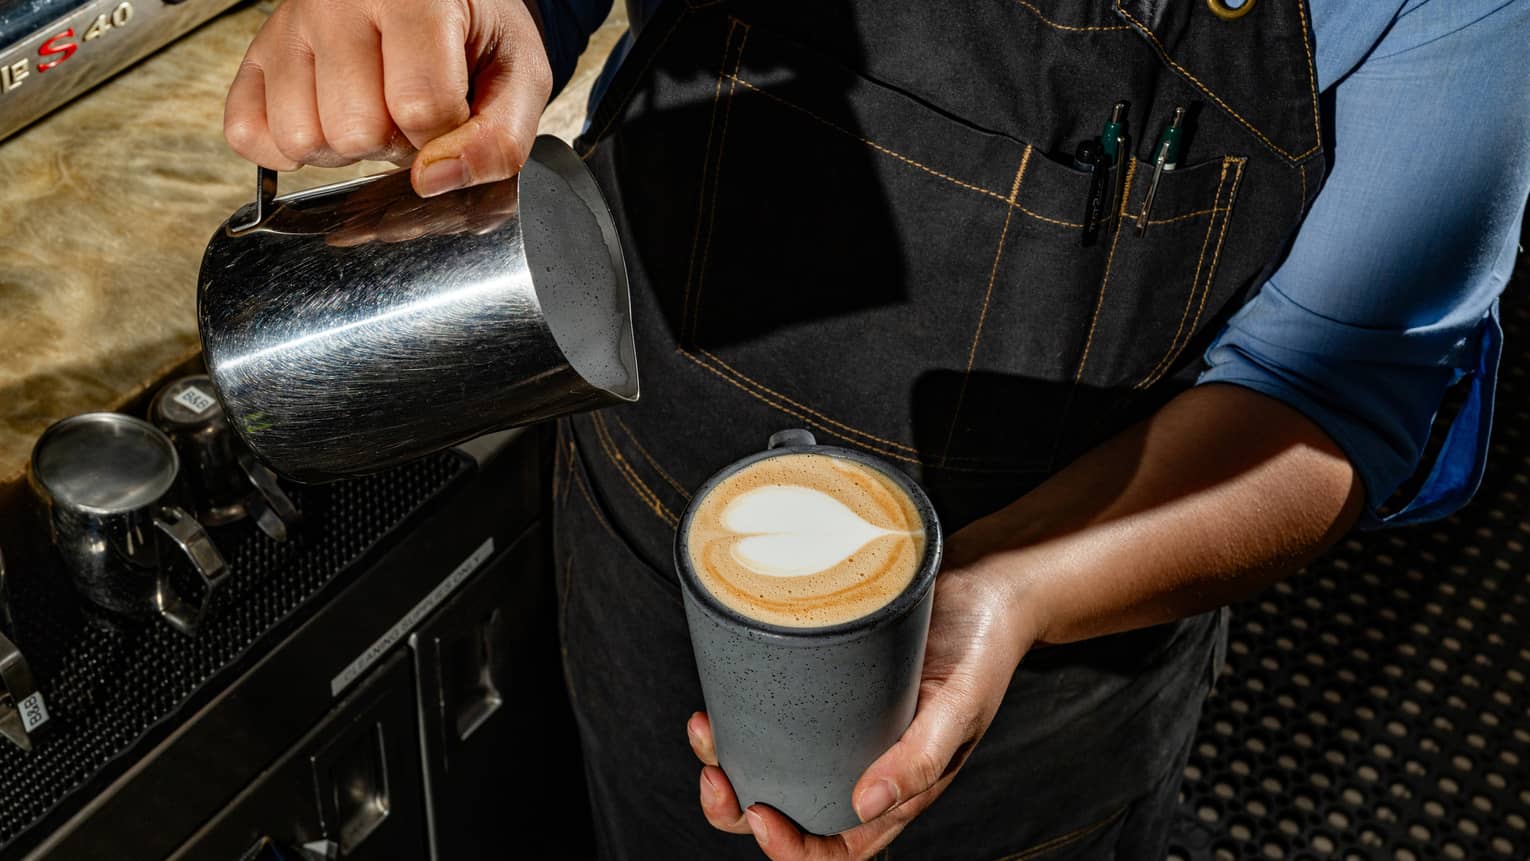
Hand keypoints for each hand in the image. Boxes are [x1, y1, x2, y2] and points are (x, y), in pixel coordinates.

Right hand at [224, 0, 550, 196]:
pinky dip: (290, 149)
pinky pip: (248, 134)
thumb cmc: (476, 34)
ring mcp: (287, 27)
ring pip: (301, 138)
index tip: (454, 113)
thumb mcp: (519, 76)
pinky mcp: (256, 56)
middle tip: (410, 111)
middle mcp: (336, 2)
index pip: (420, 108)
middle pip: (356, 130)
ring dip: (345, 148)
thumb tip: (435, 181)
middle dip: (395, 143)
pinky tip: (330, 121)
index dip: (445, 135)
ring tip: (372, 111)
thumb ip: (500, 138)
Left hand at [686, 562, 1039, 859]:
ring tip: (706, 730)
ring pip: (774, 765)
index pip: (837, 847)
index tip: (759, 812)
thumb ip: (919, 759)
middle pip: (792, 813)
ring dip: (731, 760)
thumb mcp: (958, 706)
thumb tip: (863, 807)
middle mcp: (863, 765)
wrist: (985, 588)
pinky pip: (778, 715)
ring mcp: (842, 727)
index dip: (791, 848)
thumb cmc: (979, 651)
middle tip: (714, 775)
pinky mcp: (826, 686)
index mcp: (897, 790)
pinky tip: (722, 694)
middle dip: (739, 810)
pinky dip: (743, 713)